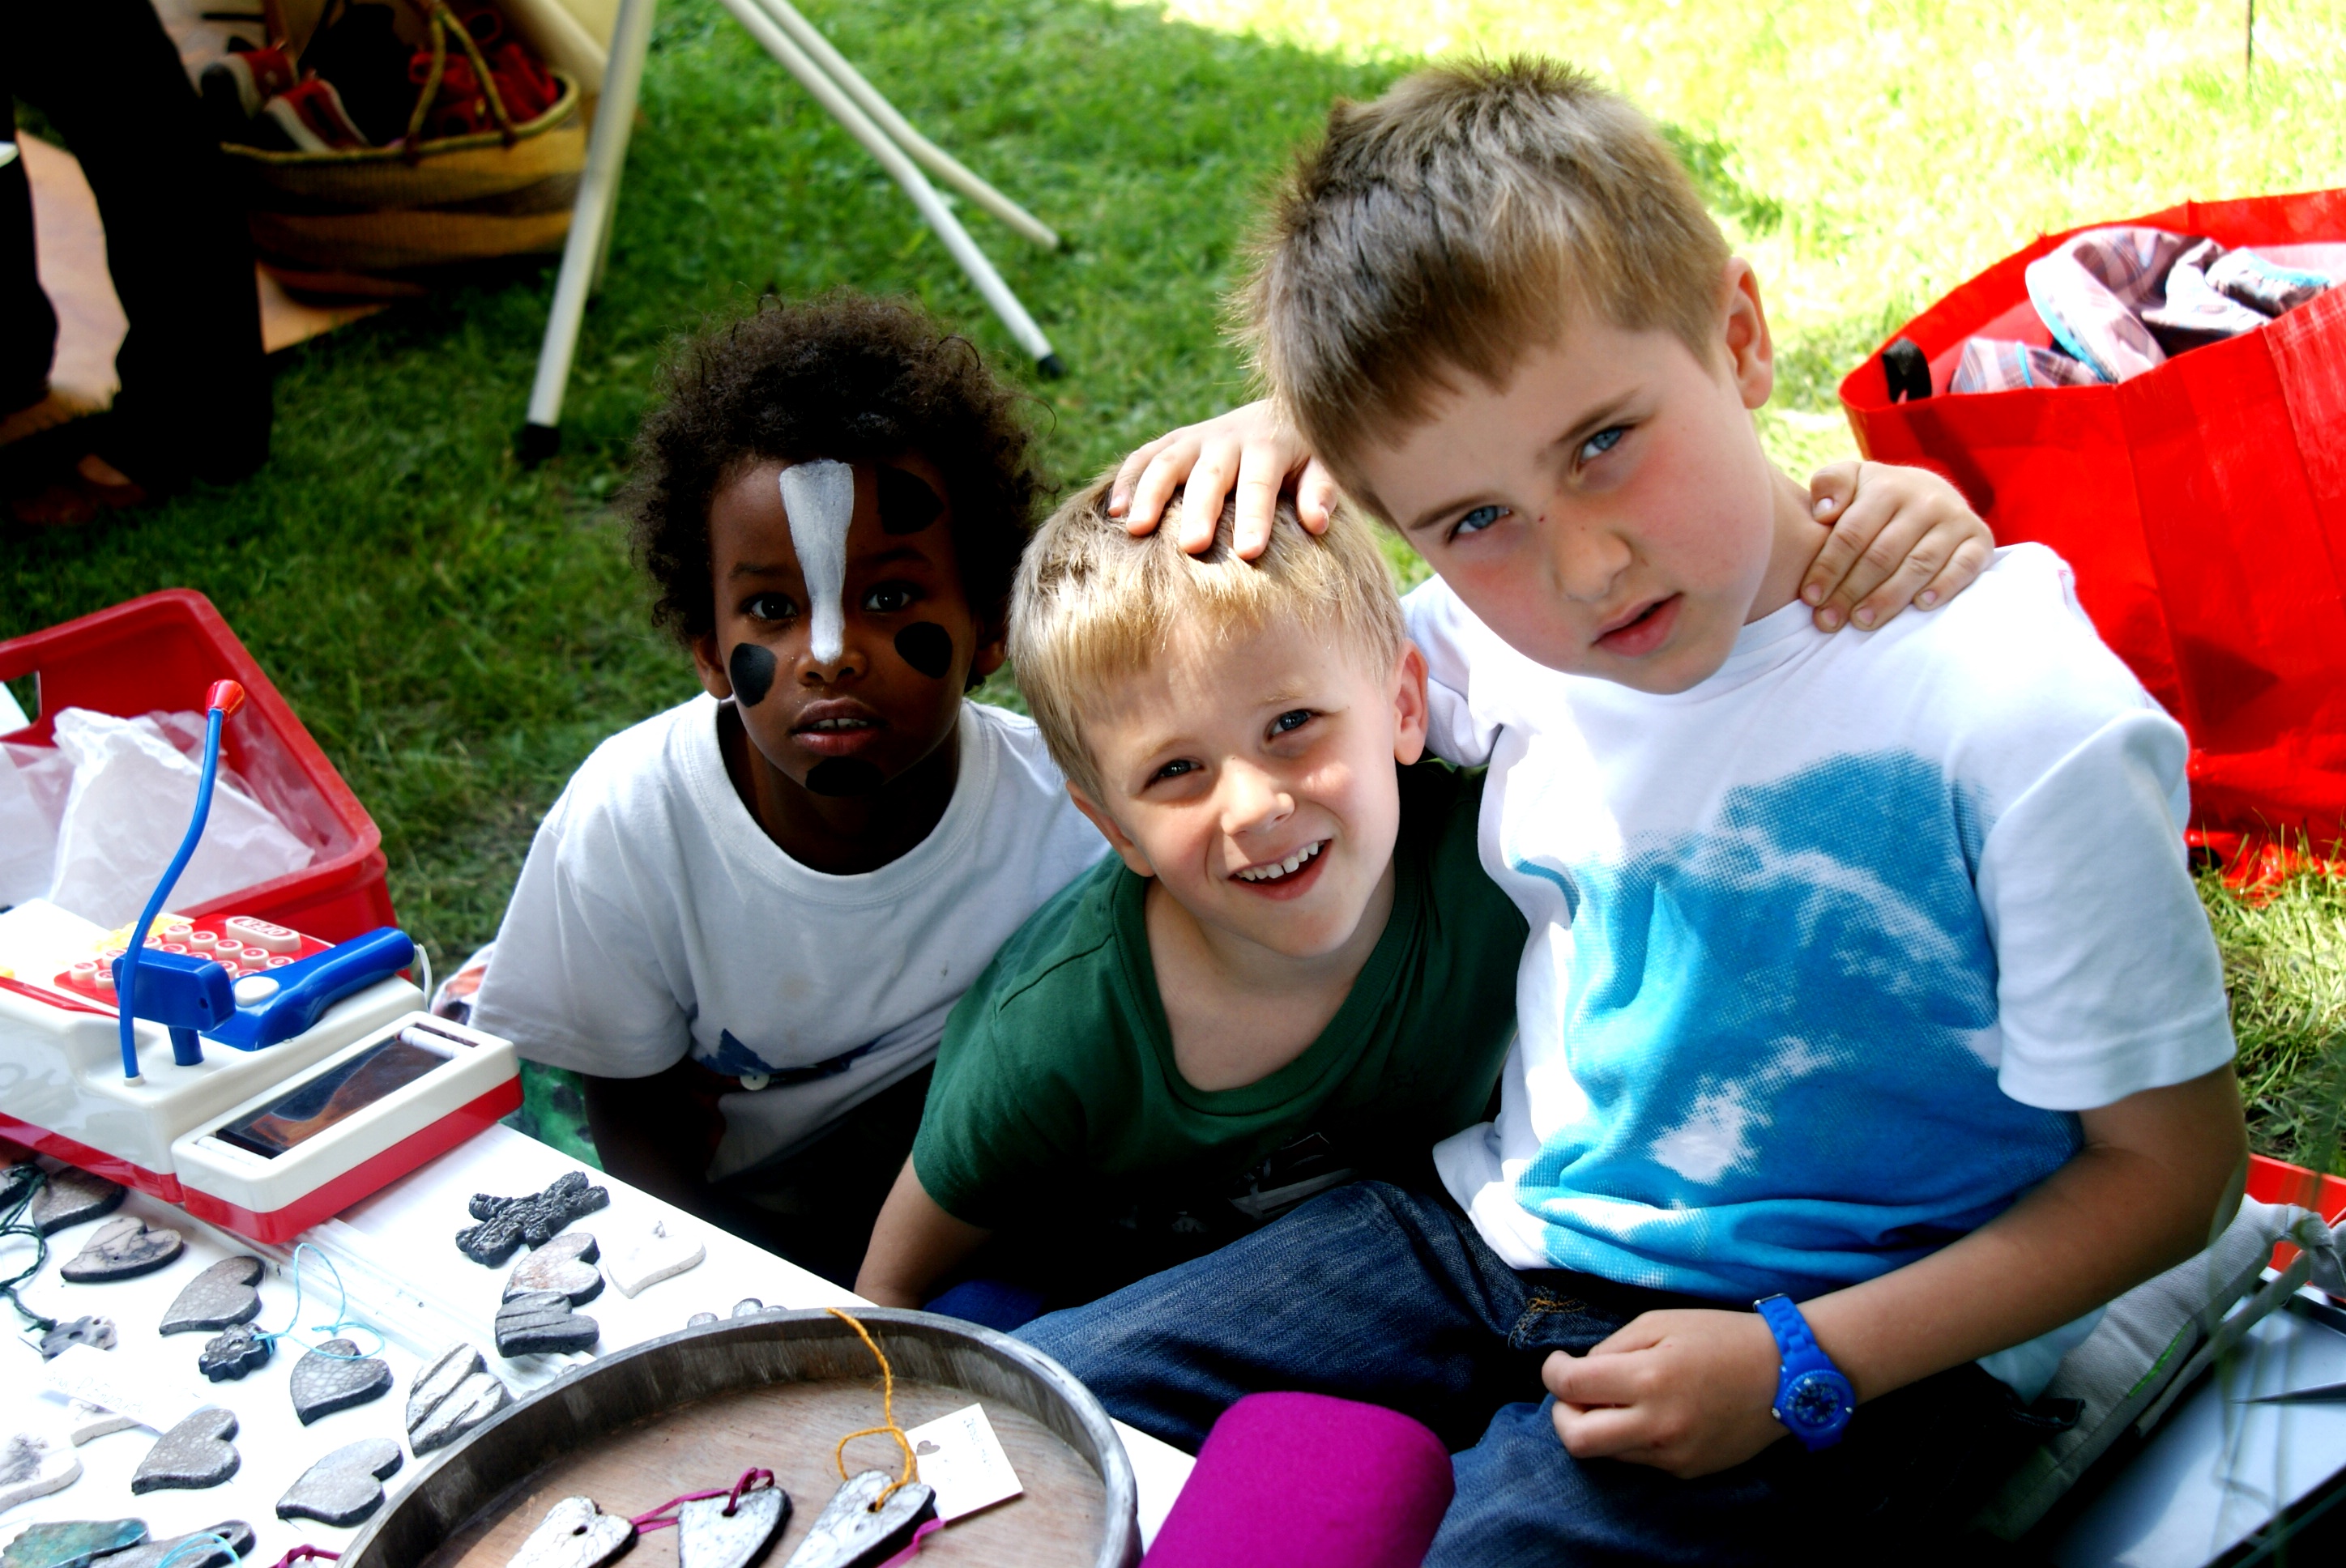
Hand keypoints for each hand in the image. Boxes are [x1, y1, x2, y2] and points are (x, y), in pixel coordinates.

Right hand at [1109, 400, 1341, 558]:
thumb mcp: (1323, 465)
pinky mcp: (1174, 442)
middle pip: (1210, 475)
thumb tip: (1317, 523)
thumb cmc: (1304, 456)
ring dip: (1150, 495)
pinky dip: (1127, 481)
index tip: (1249, 553)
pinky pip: (1144, 457)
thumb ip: (1321, 490)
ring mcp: (1196, 438)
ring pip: (1167, 462)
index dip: (1254, 518)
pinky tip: (1115, 513)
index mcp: (1269, 445)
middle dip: (1199, 511)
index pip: (1260, 484)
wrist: (1280, 412)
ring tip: (1136, 530)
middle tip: (1192, 547)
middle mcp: (1228, 438)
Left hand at [1542, 1308, 1788, 1478]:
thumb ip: (1611, 1348)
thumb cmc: (1721, 1337)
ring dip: (1595, 1427)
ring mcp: (1673, 1455)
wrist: (1786, 1375)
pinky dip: (1629, 1439)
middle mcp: (1657, 1425)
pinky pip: (1638, 1461)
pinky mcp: (1687, 1471)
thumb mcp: (1659, 1322)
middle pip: (1576, 1441)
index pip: (1570, 1386)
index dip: (1552, 1371)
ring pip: (1606, 1454)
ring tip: (1614, 1400)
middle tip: (1573, 1394)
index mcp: (1648, 1379)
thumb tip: (1581, 1372)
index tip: (1559, 1363)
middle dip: (1562, 1415)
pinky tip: (1647, 1414)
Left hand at [1799, 460, 1993, 632]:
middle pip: (1882, 554)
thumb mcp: (1851, 479)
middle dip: (1851, 591)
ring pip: (1918, 565)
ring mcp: (1956, 520)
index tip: (1809, 598)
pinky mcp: (1980, 540)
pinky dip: (1944, 586)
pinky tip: (1922, 606)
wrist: (1931, 492)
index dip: (1828, 568)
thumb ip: (1830, 485)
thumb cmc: (1877, 497)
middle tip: (1829, 621)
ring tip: (1862, 622)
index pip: (1852, 534)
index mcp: (1887, 487)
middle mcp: (1925, 500)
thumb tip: (1824, 513)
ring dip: (1888, 598)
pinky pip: (1964, 567)